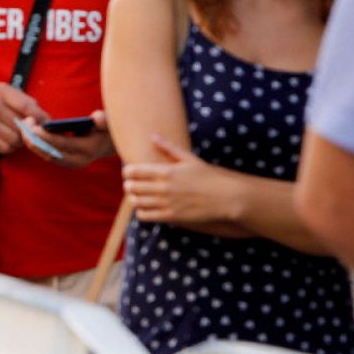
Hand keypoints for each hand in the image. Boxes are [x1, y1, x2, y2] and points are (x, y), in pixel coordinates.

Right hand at [0, 83, 48, 154]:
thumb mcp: (2, 91)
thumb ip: (22, 100)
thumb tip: (42, 117)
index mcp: (1, 91)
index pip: (27, 107)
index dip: (41, 118)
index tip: (47, 124)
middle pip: (23, 126)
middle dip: (29, 131)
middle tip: (29, 131)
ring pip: (16, 139)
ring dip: (20, 141)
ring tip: (17, 136)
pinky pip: (5, 148)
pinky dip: (10, 147)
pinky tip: (8, 140)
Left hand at [19, 111, 113, 167]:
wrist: (109, 144)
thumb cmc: (107, 130)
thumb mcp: (109, 124)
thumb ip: (103, 120)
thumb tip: (96, 117)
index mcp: (88, 149)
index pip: (63, 144)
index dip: (47, 137)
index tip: (34, 128)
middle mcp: (78, 160)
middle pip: (51, 153)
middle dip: (35, 140)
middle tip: (24, 125)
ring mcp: (71, 163)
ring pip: (47, 155)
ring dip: (33, 143)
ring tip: (23, 127)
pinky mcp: (65, 162)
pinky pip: (47, 155)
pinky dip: (37, 145)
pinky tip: (28, 132)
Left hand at [122, 135, 239, 224]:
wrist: (226, 197)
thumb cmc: (208, 176)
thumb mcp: (189, 159)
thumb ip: (169, 148)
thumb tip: (153, 136)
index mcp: (166, 171)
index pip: (133, 171)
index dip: (127, 172)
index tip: (129, 173)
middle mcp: (164, 187)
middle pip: (132, 187)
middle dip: (128, 185)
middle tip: (131, 185)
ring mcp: (167, 203)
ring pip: (136, 202)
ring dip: (133, 199)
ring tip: (137, 196)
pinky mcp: (171, 216)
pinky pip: (145, 215)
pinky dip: (141, 212)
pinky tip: (146, 208)